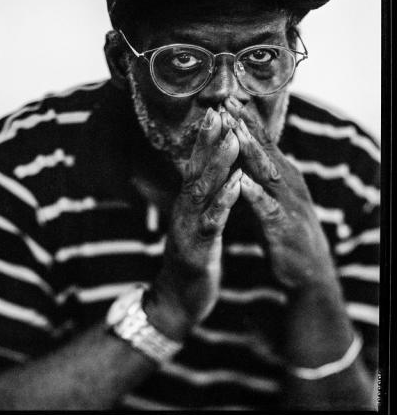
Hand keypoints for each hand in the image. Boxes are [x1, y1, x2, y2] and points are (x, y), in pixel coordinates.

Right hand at [148, 107, 241, 336]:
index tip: (215, 113)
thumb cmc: (192, 263)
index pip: (194, 167)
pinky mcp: (197, 249)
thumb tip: (201, 179)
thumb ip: (197, 203)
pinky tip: (236, 185)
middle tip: (221, 114)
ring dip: (217, 164)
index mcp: (187, 207)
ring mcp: (188, 229)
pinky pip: (212, 221)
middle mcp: (184, 212)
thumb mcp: (194, 228)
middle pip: (196, 171)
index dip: (204, 140)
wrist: (178, 302)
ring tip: (232, 140)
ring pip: (202, 191)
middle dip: (209, 142)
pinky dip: (224, 201)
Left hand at [223, 97, 336, 290]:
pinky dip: (254, 194)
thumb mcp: (268, 192)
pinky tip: (241, 183)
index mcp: (280, 173)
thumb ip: (256, 170)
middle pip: (263, 149)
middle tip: (227, 102)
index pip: (260, 141)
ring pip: (266, 172)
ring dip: (250, 151)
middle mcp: (286, 182)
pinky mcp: (282, 226)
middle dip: (244, 125)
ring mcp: (286, 203)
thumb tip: (240, 145)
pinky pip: (267, 208)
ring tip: (234, 132)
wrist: (307, 269)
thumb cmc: (282, 227)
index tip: (225, 97)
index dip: (244, 119)